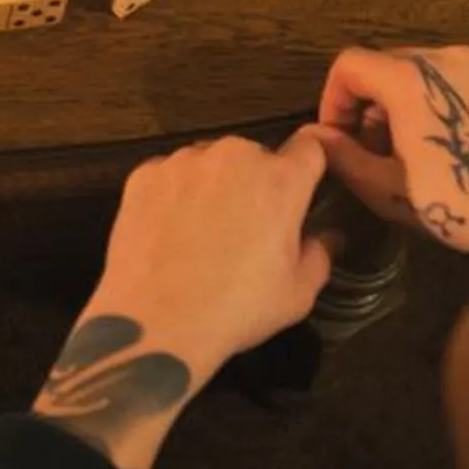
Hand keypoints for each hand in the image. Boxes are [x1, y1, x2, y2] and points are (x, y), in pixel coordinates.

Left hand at [32, 133, 335, 468]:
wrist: (157, 321)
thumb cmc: (238, 308)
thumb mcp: (298, 293)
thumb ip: (319, 254)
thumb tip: (325, 237)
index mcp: (280, 180)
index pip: (309, 148)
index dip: (308, 165)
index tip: (303, 185)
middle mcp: (233, 156)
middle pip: (255, 157)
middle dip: (256, 184)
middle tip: (247, 228)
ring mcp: (183, 162)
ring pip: (210, 164)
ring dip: (214, 186)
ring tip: (203, 233)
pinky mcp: (143, 174)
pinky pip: (170, 176)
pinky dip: (174, 195)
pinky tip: (169, 233)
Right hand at [313, 46, 468, 253]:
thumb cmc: (462, 202)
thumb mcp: (389, 190)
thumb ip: (345, 157)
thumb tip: (318, 137)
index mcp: (410, 78)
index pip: (350, 65)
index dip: (334, 100)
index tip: (341, 138)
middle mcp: (448, 57)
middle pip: (390, 65)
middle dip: (373, 105)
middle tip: (377, 151)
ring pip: (432, 73)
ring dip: (412, 104)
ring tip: (421, 151)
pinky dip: (451, 105)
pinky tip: (463, 146)